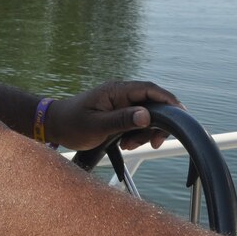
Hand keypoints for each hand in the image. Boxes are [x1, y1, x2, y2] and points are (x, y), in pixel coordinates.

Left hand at [44, 80, 181, 150]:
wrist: (55, 125)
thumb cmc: (72, 124)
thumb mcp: (97, 126)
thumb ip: (122, 120)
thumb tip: (146, 116)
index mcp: (116, 90)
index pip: (149, 90)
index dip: (168, 100)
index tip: (181, 114)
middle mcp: (120, 93)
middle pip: (151, 103)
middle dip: (156, 124)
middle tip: (153, 143)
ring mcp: (120, 102)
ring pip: (145, 114)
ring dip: (144, 132)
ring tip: (130, 145)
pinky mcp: (118, 111)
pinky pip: (136, 120)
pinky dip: (136, 133)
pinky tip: (126, 144)